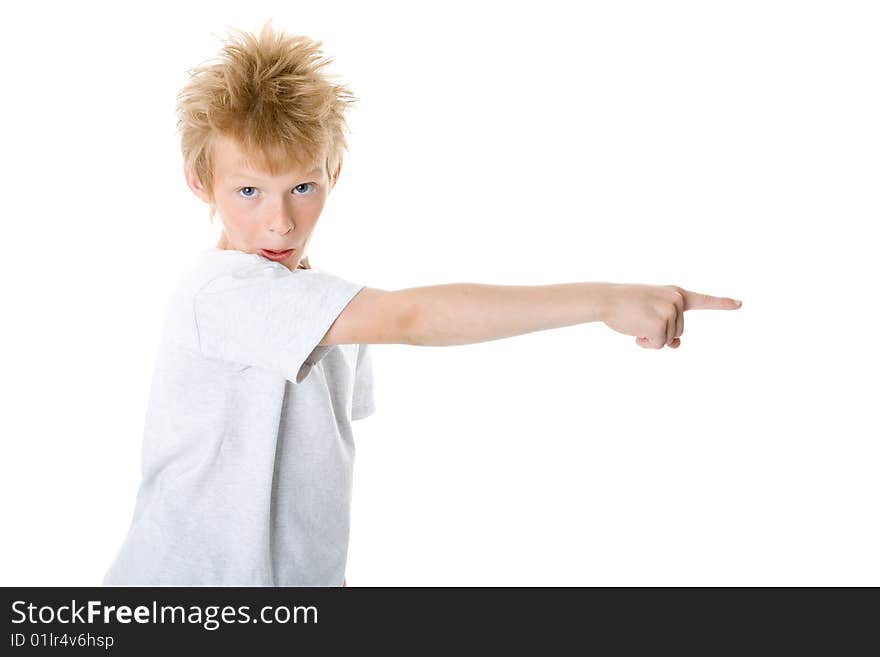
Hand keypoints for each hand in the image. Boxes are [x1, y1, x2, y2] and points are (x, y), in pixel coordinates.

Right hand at [599, 283, 741, 348]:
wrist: (606, 299)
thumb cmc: (625, 305)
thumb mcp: (651, 311)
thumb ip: (668, 325)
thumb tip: (678, 344)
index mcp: (676, 293)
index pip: (703, 300)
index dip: (722, 303)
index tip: (739, 304)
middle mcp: (677, 300)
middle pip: (678, 331)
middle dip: (659, 332)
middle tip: (640, 319)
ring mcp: (670, 312)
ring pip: (668, 339)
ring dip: (650, 338)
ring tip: (636, 322)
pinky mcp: (661, 324)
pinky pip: (658, 345)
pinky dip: (645, 344)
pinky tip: (635, 332)